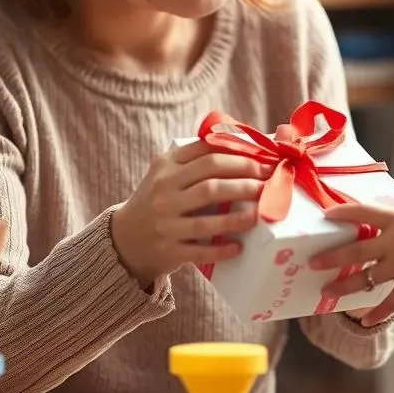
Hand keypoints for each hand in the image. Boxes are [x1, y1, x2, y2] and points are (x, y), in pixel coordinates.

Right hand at [111, 140, 271, 287]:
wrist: (124, 238)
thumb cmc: (157, 199)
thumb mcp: (167, 171)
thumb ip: (195, 157)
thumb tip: (244, 141)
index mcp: (166, 166)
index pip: (206, 152)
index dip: (240, 153)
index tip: (264, 157)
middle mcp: (163, 191)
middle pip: (211, 180)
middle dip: (245, 179)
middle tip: (269, 181)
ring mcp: (165, 222)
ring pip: (206, 217)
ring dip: (238, 216)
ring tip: (260, 212)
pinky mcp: (168, 250)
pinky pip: (199, 250)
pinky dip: (221, 249)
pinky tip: (239, 246)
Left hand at [308, 182, 393, 325]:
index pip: (363, 212)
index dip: (342, 212)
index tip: (326, 214)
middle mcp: (393, 245)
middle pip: (355, 250)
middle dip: (332, 257)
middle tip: (313, 262)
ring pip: (365, 278)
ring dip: (343, 286)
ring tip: (326, 292)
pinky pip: (388, 303)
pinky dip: (376, 313)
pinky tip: (363, 320)